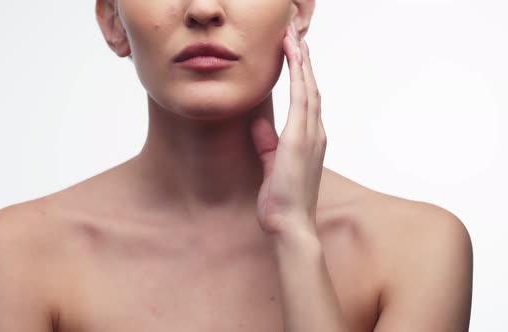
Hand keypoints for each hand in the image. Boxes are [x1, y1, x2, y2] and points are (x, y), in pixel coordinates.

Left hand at [250, 22, 325, 237]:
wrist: (289, 225)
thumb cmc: (281, 200)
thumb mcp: (269, 165)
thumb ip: (267, 143)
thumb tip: (258, 124)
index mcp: (308, 139)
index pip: (306, 98)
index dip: (301, 73)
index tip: (294, 51)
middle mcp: (314, 133)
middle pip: (310, 86)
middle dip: (303, 58)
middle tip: (295, 33)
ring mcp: (310, 135)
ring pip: (309, 86)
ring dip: (302, 59)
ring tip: (293, 35)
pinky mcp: (300, 138)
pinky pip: (302, 97)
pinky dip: (299, 73)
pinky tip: (293, 55)